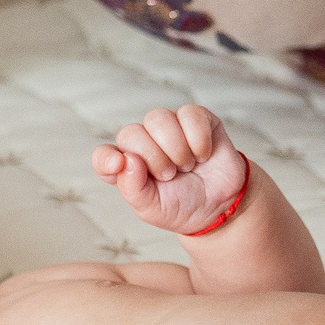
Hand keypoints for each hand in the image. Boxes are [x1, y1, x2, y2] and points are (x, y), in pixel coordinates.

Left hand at [94, 105, 246, 236]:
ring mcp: (169, 127)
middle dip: (154, 159)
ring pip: (158, 119)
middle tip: (171, 176)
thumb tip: (125, 159)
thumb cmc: (181, 206)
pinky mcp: (196, 119)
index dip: (106, 159)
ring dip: (176, 149)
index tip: (118, 165)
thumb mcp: (152, 208)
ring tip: (187, 166)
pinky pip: (190, 115)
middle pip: (131, 133)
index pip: (104, 156)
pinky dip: (198, 140)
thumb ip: (133, 188)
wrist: (219, 206)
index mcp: (127, 166)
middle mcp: (144, 142)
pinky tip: (203, 154)